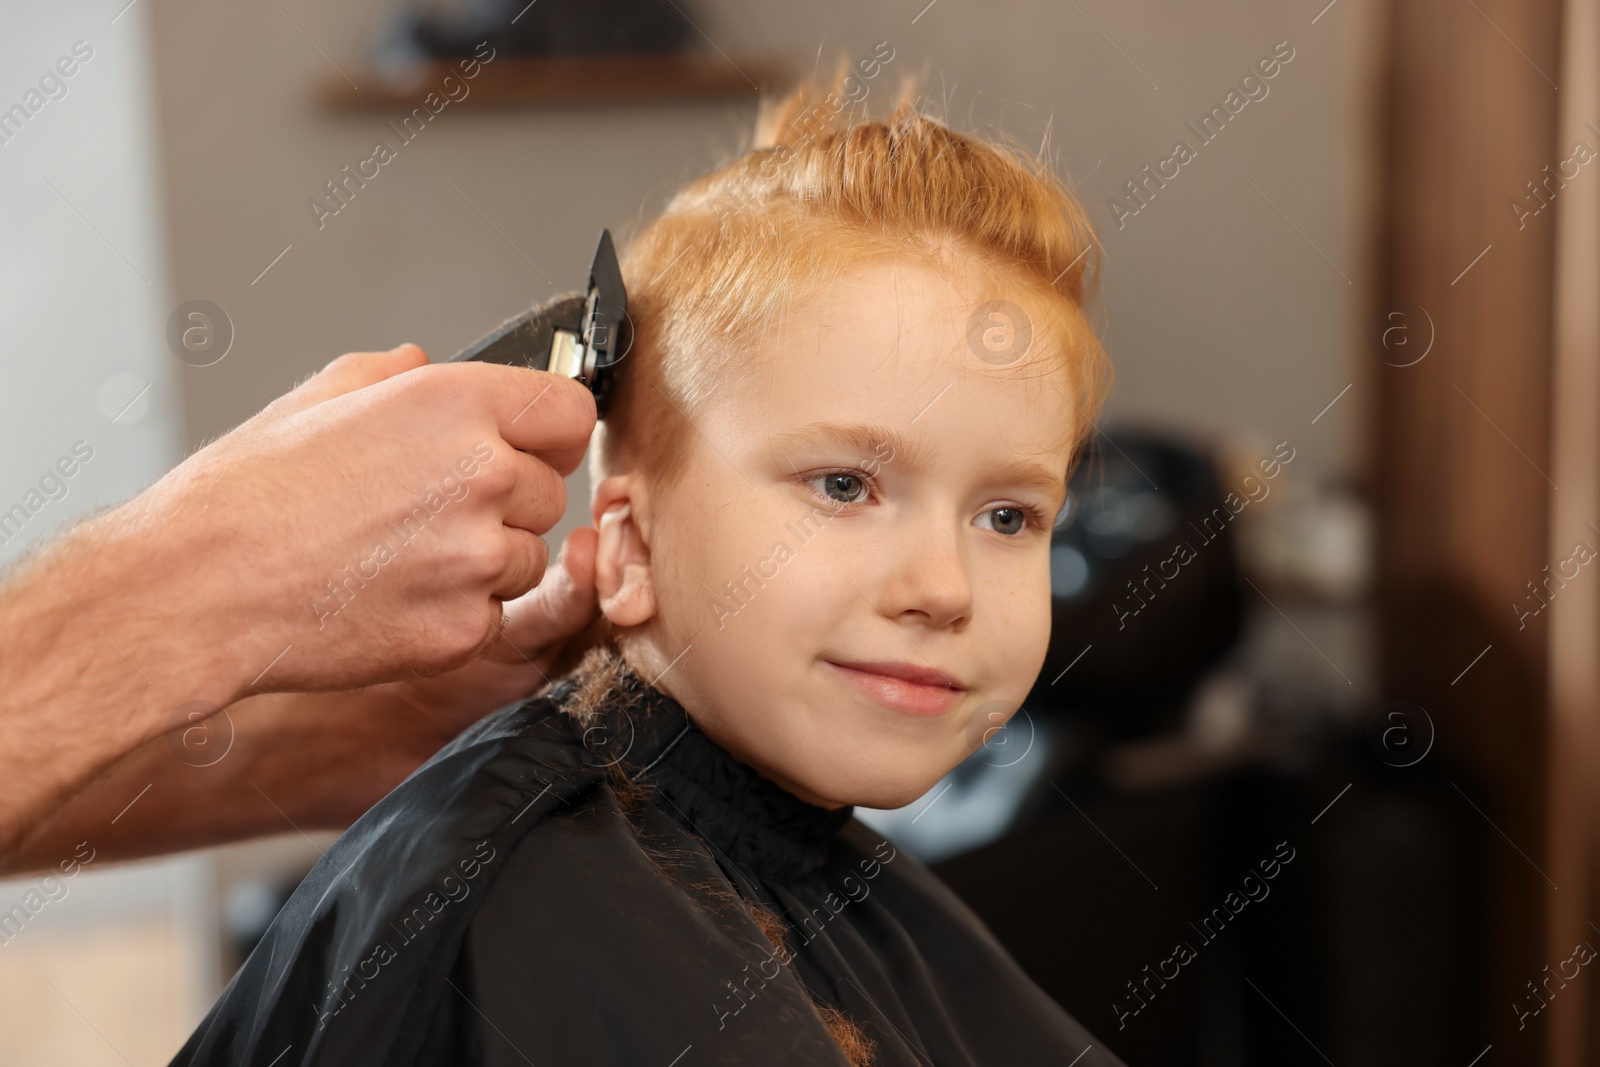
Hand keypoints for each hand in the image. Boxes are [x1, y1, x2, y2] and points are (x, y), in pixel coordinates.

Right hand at [0, 342, 594, 865]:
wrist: (198, 590)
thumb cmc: (244, 497)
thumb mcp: (314, 399)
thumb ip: (388, 375)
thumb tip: (420, 361)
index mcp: (456, 405)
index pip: (570, 414)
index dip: (546, 433)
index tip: (524, 447)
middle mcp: (483, 476)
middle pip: (550, 491)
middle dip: (506, 501)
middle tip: (427, 512)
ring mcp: (479, 559)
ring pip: (527, 558)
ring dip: (485, 561)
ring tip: (399, 557)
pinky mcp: (465, 630)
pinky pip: (495, 616)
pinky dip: (458, 614)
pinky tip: (392, 600)